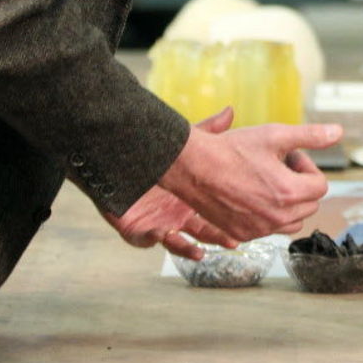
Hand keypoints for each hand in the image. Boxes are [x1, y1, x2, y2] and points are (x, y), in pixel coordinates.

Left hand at [104, 107, 239, 258]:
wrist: (116, 162)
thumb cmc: (152, 156)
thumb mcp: (183, 143)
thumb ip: (208, 130)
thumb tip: (230, 111)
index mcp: (190, 199)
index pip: (214, 212)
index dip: (230, 218)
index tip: (247, 220)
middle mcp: (177, 215)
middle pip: (202, 230)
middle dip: (218, 237)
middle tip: (233, 241)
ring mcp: (159, 224)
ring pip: (179, 241)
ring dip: (190, 248)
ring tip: (202, 251)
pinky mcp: (139, 230)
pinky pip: (151, 240)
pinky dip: (161, 242)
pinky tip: (168, 238)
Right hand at [159, 114, 341, 244]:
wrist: (193, 167)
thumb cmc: (233, 149)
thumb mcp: (275, 135)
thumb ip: (310, 136)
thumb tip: (338, 133)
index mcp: (289, 193)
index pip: (321, 186)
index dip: (307, 166)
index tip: (288, 156)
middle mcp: (277, 217)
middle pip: (310, 204)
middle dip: (300, 184)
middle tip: (276, 165)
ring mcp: (259, 229)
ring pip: (293, 221)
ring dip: (288, 203)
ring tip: (266, 181)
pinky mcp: (243, 235)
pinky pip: (269, 229)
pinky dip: (269, 214)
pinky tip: (251, 194)